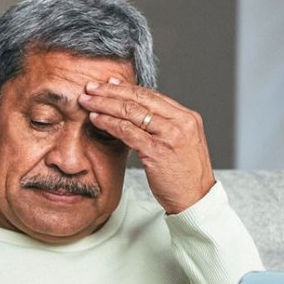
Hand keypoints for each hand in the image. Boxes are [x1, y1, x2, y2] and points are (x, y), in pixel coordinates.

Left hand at [78, 79, 215, 213]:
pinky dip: (109, 123)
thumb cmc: (185, 176)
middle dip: (111, 91)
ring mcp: (169, 135)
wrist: (196, 199)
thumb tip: (141, 115)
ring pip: (131, 111)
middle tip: (91, 87)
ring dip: (105, 104)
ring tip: (87, 102)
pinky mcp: (157, 151)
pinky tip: (96, 119)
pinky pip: (127, 131)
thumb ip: (165, 128)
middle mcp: (180, 122)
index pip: (152, 95)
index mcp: (187, 117)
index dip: (128, 88)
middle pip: (140, 98)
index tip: (109, 83)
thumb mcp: (181, 144)